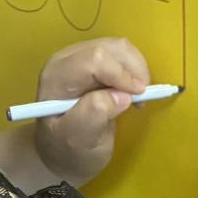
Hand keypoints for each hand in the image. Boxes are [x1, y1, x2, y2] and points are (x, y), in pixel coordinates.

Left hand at [34, 37, 149, 186]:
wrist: (61, 151)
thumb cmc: (68, 149)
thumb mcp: (77, 141)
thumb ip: (92, 117)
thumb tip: (120, 96)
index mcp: (56, 77)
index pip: (93, 60)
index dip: (120, 75)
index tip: (137, 98)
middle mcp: (65, 60)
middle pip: (108, 49)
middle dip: (132, 71)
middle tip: (140, 100)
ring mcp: (79, 57)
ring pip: (118, 47)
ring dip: (136, 69)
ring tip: (136, 97)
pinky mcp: (93, 59)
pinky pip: (120, 53)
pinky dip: (134, 69)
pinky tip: (131, 90)